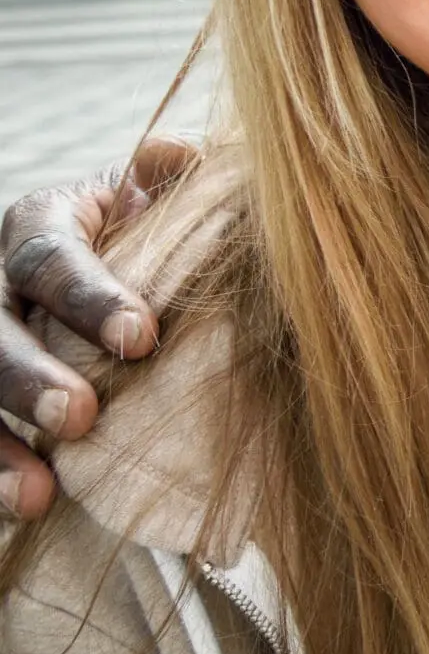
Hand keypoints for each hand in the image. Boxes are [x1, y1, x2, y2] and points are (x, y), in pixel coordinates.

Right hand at [0, 138, 193, 517]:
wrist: (135, 265)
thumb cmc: (156, 227)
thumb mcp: (163, 193)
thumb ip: (174, 176)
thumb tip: (169, 150)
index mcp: (39, 224)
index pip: (48, 255)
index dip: (89, 296)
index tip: (142, 337)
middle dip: (28, 377)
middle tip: (81, 416)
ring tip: (38, 494)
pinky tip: (28, 503)